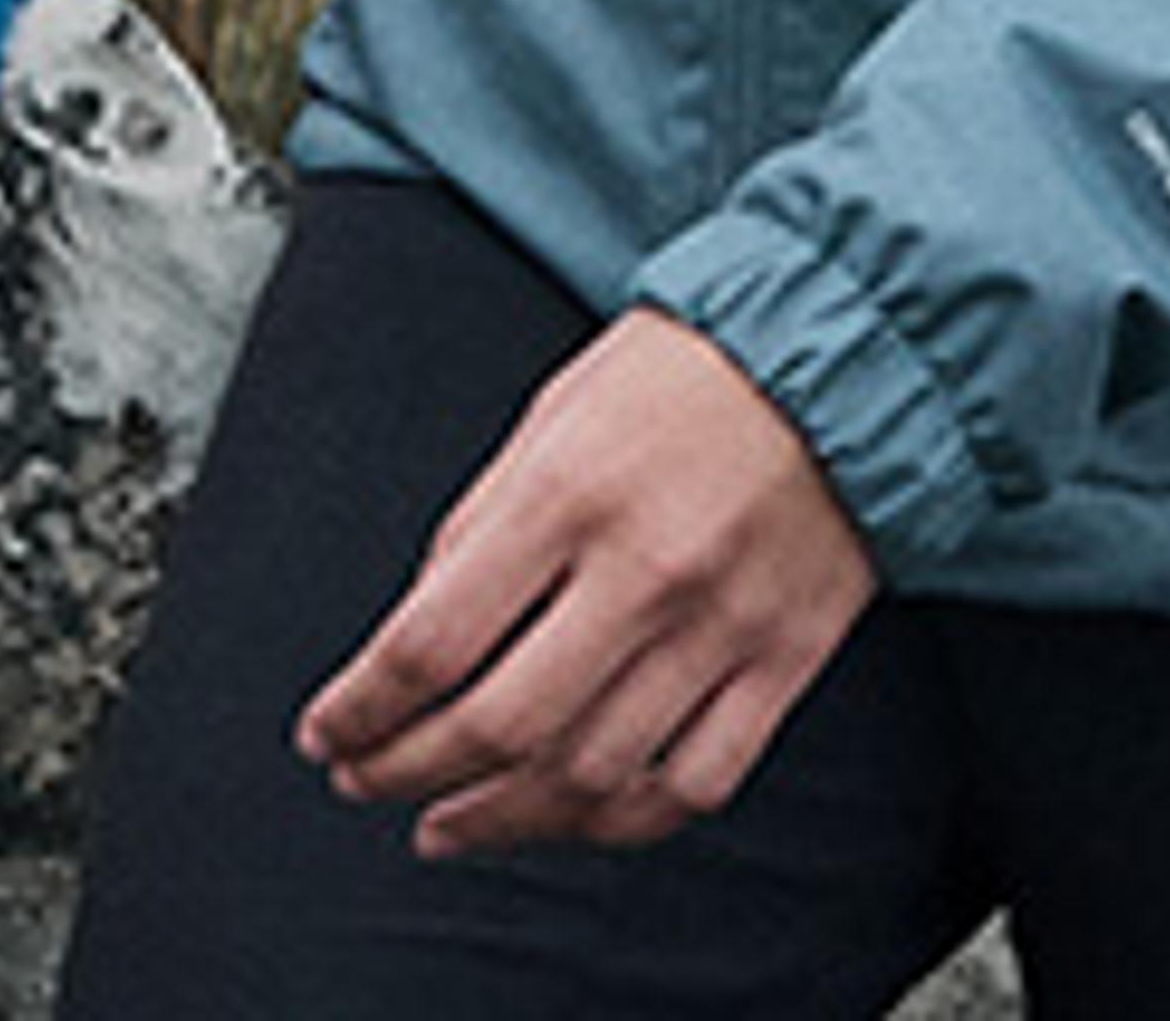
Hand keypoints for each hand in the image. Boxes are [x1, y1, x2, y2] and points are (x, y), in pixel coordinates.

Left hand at [293, 305, 877, 859]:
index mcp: (570, 490)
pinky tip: (571, 815)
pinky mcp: (784, 659)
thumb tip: (417, 632)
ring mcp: (721, 623)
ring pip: (589, 775)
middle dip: (406, 771)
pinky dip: (620, 822)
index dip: (358, 707)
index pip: (433, 641)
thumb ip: (482, 521)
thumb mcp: (556, 410)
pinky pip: (693, 784)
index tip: (325, 732)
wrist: (844, 347)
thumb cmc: (688, 368)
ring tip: (447, 821)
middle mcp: (643, 567)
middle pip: (497, 725)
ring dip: (498, 818)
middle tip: (364, 781)